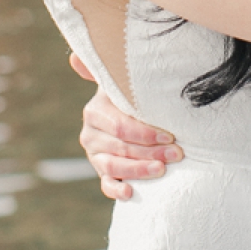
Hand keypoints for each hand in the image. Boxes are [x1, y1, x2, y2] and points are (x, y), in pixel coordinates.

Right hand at [70, 53, 182, 199]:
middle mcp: (90, 134)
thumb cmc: (134, 99)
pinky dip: (117, 190)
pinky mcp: (101, 173)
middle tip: (177, 153)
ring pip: (113, 166)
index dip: (146, 133)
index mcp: (95, 111)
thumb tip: (74, 56)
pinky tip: (131, 192)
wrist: (131, 118)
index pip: (120, 126)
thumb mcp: (124, 84)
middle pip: (121, 147)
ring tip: (162, 170)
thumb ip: (107, 71)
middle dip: (151, 151)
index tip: (170, 136)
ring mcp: (95, 155)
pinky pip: (106, 185)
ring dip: (139, 170)